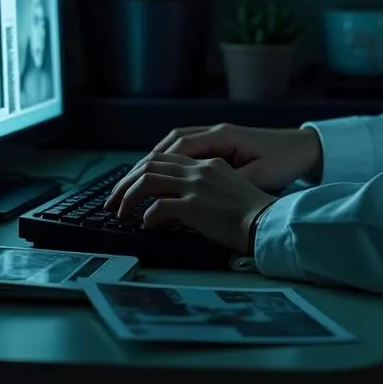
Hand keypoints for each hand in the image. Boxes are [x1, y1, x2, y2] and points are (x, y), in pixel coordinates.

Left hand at [103, 153, 275, 253]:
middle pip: (150, 165)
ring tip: (120, 212)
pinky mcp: (195, 206)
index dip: (141, 170)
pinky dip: (147, 215)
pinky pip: (159, 207)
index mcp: (208, 163)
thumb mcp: (230, 187)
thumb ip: (205, 186)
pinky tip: (144, 225)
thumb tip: (180, 198)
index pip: (165, 158)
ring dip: (129, 197)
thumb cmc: (254, 212)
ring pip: (149, 181)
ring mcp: (196, 186)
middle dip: (126, 182)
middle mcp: (199, 169)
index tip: (129, 185)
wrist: (269, 222)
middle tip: (113, 200)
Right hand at [146, 123, 322, 190]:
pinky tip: (161, 177)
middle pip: (171, 142)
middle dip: (146, 162)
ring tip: (135, 182)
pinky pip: (188, 149)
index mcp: (222, 136)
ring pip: (177, 143)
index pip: (179, 145)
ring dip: (156, 160)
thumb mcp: (256, 176)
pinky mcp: (222, 144)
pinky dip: (171, 160)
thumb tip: (194, 194)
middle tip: (126, 185)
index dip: (156, 163)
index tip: (136, 181)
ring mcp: (218, 136)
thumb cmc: (283, 161)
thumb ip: (226, 182)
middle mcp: (216, 132)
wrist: (304, 148)